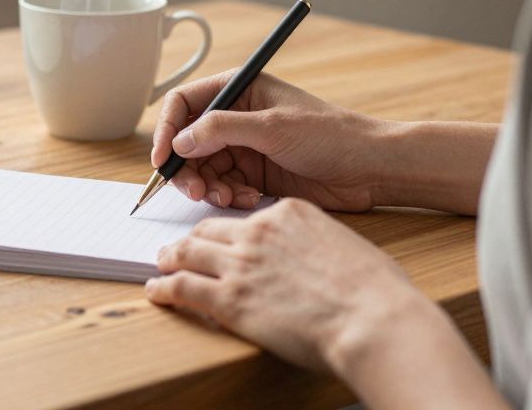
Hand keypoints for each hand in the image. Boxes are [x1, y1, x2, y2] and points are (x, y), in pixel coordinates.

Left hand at [147, 198, 426, 372]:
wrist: (373, 318)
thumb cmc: (375, 290)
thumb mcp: (345, 246)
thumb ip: (318, 245)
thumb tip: (316, 261)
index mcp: (288, 213)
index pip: (246, 218)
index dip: (231, 232)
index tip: (224, 241)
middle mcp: (258, 232)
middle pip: (210, 230)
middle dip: (191, 239)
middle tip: (178, 248)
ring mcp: (241, 264)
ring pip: (188, 253)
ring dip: (170, 258)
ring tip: (161, 264)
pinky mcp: (230, 299)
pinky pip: (183, 288)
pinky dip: (164, 288)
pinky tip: (156, 292)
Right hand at [151, 72, 385, 211]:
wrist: (369, 168)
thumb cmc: (330, 135)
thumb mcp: (271, 127)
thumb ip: (221, 130)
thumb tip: (178, 142)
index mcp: (238, 89)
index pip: (184, 103)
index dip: (167, 130)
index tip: (162, 159)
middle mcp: (236, 116)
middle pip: (187, 141)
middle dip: (187, 168)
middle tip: (195, 192)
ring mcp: (244, 146)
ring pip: (203, 169)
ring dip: (209, 186)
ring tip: (229, 197)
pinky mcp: (254, 173)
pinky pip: (223, 186)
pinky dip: (227, 196)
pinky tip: (248, 199)